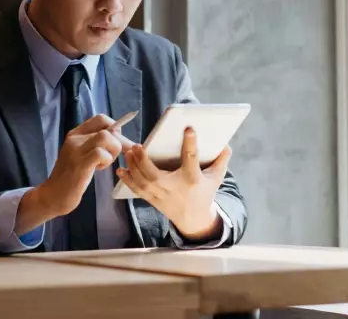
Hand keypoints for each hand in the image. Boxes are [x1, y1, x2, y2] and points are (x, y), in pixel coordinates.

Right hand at [16, 114, 132, 233]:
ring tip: (106, 162)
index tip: (116, 142)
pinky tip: (99, 169)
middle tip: (118, 155)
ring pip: (105, 137)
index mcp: (76, 133)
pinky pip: (100, 153)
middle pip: (107, 128)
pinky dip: (106, 160)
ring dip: (113, 150)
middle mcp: (75, 138)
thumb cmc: (72, 176)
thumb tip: (120, 136)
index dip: (114, 128)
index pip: (101, 119)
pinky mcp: (79, 164)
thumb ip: (96, 143)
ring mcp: (76, 150)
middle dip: (119, 142)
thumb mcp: (82, 154)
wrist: (53, 195)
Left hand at [116, 128, 230, 240]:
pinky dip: (128, 180)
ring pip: (143, 182)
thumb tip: (226, 145)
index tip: (188, 128)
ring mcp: (161, 195)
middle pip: (156, 175)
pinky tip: (121, 169)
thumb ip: (221, 161)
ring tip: (128, 152)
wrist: (194, 219)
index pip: (191, 159)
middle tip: (137, 145)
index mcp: (192, 179)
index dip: (190, 143)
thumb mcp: (216, 178)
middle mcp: (175, 188)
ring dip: (133, 167)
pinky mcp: (152, 199)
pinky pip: (137, 190)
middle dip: (144, 161)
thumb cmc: (204, 192)